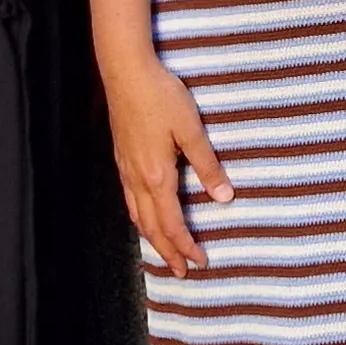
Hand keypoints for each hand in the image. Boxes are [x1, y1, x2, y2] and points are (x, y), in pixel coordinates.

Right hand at [110, 61, 232, 271]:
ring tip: (165, 252)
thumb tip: (224, 198)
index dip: (186, 246)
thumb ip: (207, 165)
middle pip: (151, 227)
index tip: (200, 262)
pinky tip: (145, 216)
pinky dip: (139, 218)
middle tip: (182, 272)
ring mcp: (125, 170)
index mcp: (157, 176)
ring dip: (152, 238)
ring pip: (136, 216)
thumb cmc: (161, 96)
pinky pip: (129, 200)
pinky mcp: (121, 158)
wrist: (126, 72)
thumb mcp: (191, 130)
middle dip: (167, 252)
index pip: (172, 224)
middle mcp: (137, 179)